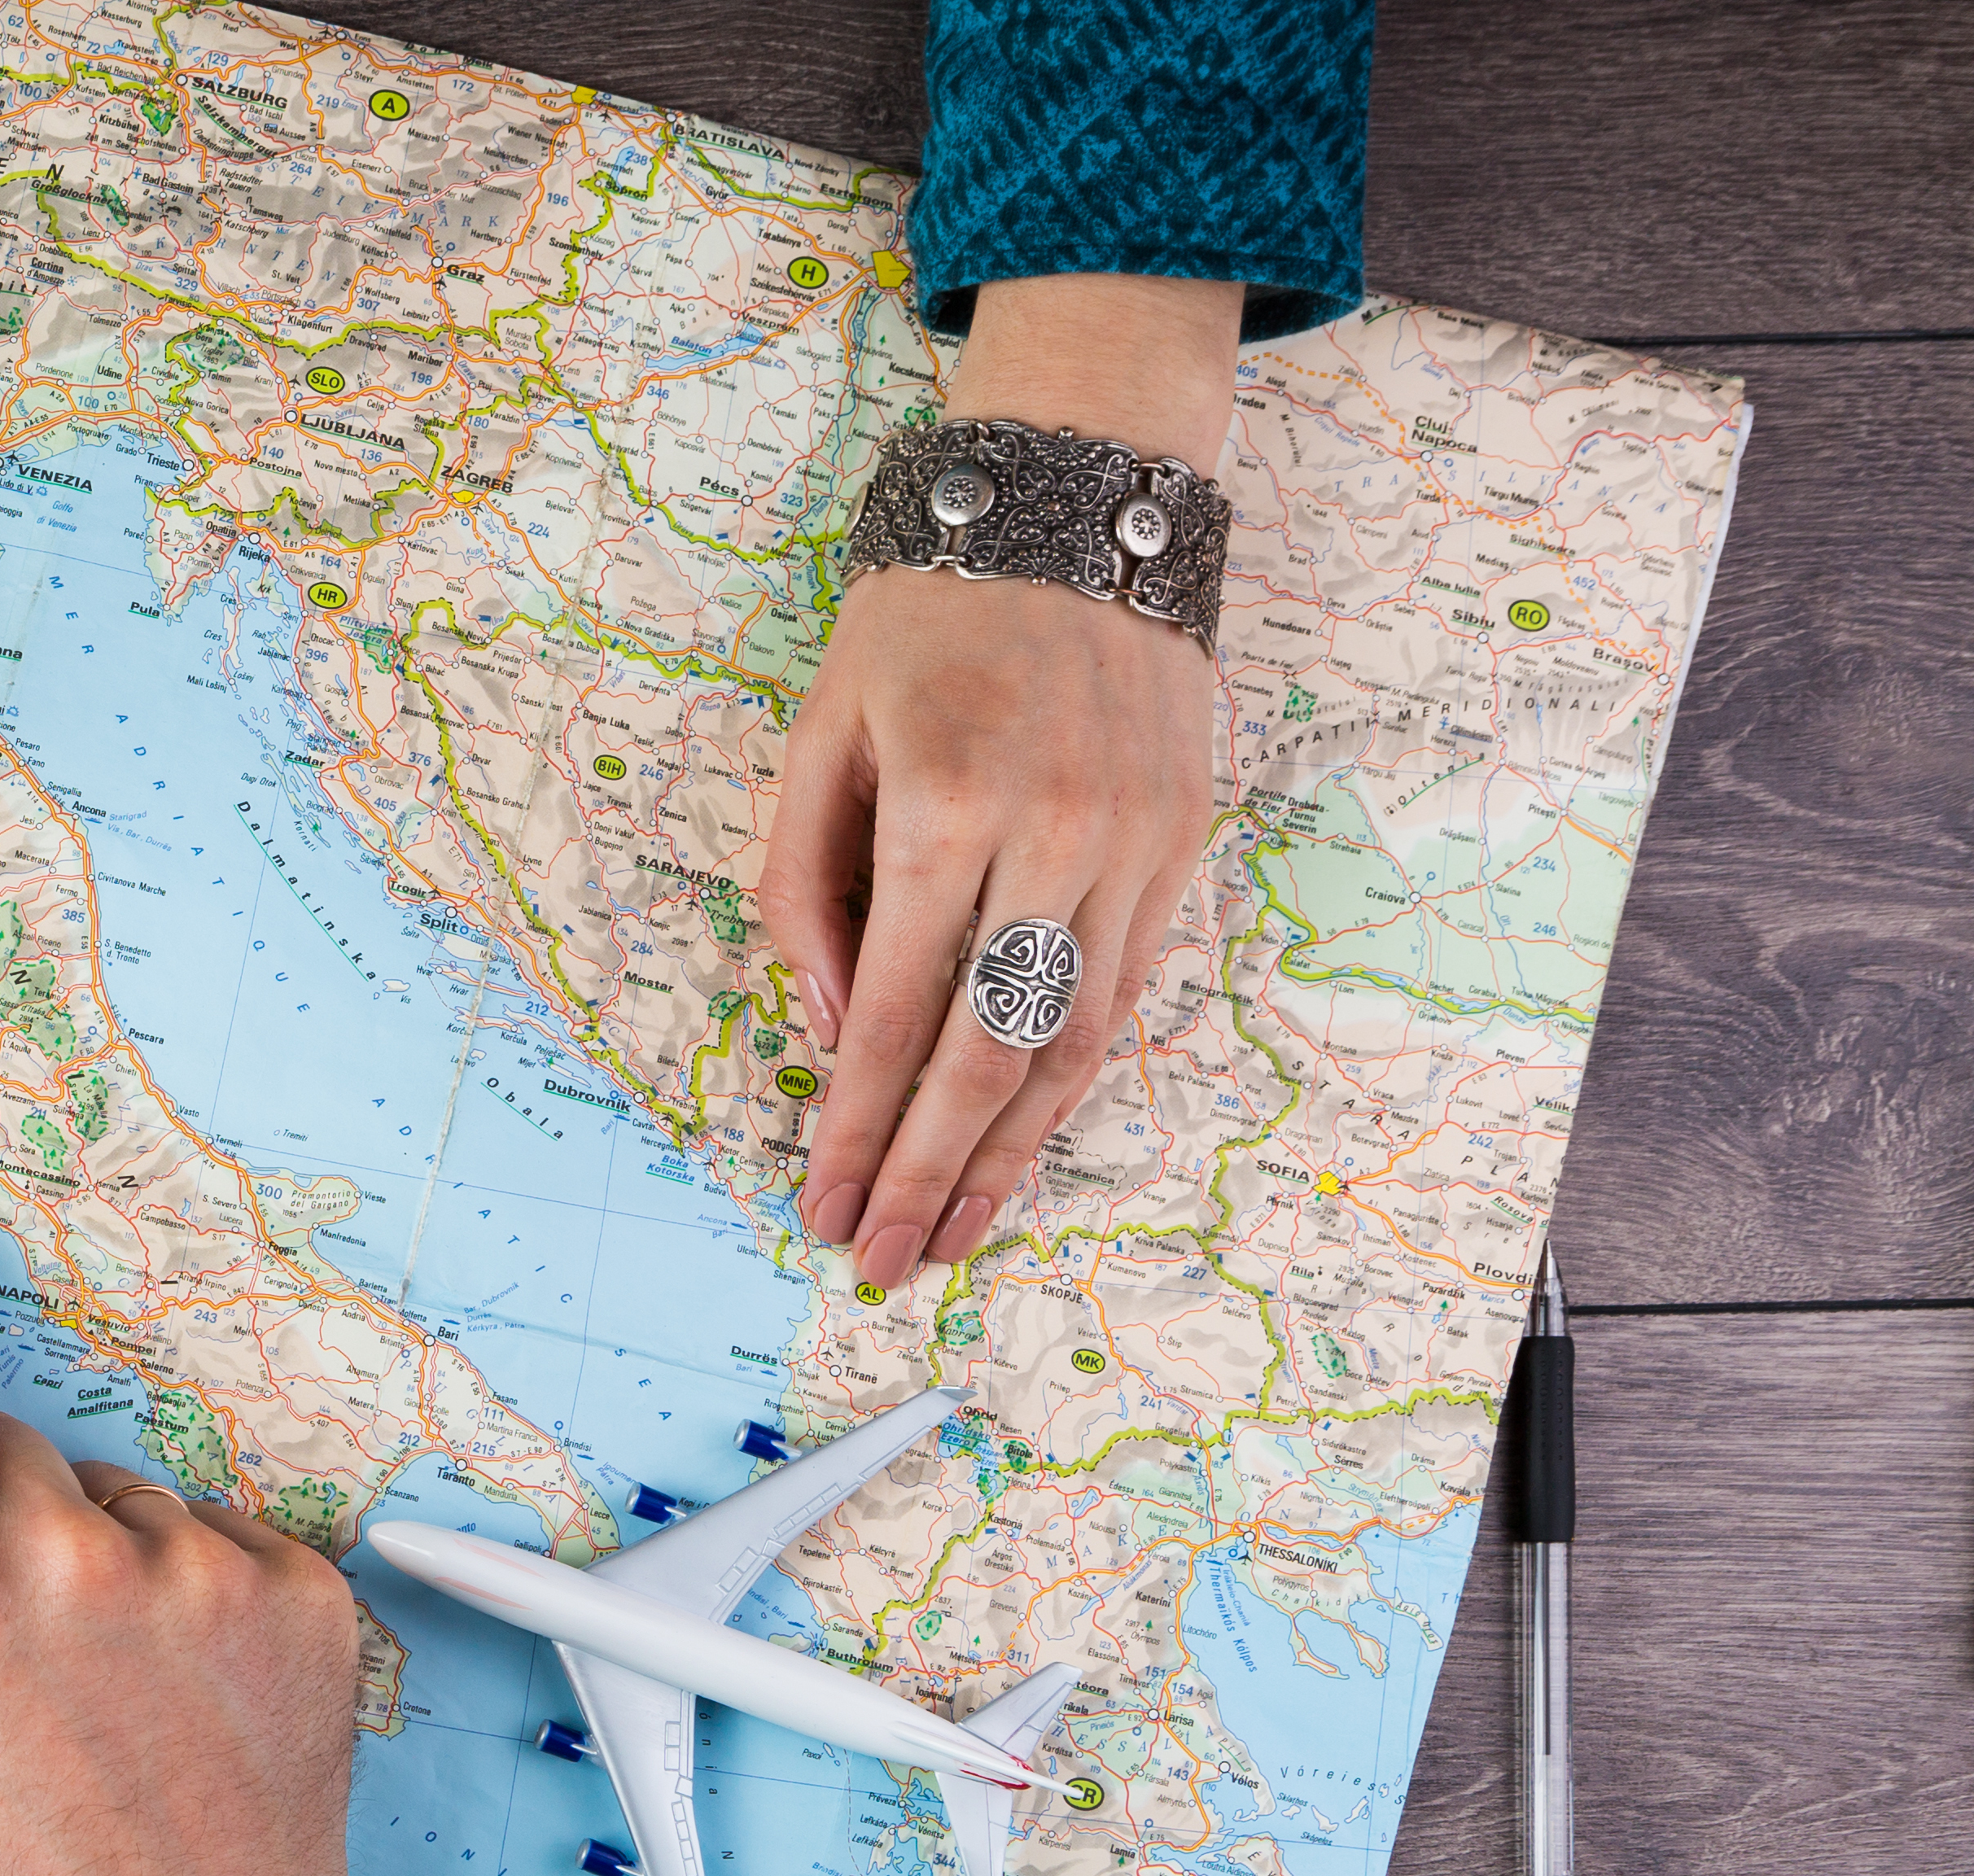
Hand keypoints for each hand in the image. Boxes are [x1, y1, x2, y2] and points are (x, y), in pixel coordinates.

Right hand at [0, 1151, 414, 1875]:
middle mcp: (66, 1561)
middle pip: (5, 1450)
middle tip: (17, 1656)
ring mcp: (194, 1571)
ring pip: (117, 1500)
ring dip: (106, 1568)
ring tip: (120, 1705)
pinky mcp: (297, 1591)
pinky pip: (221, 1539)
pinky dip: (203, 1602)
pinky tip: (194, 1703)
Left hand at [758, 275, 1240, 1292]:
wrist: (1076, 504)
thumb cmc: (920, 626)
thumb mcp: (816, 741)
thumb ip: (800, 894)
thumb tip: (820, 1039)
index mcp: (941, 809)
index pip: (886, 1019)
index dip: (854, 1133)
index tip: (823, 1210)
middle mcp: (1051, 836)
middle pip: (986, 1057)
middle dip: (928, 1176)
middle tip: (885, 1262)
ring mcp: (1133, 845)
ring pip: (1073, 1046)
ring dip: (1011, 1158)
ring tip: (956, 1236)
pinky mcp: (1184, 846)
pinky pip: (1126, 993)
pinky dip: (1073, 1083)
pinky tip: (1025, 1142)